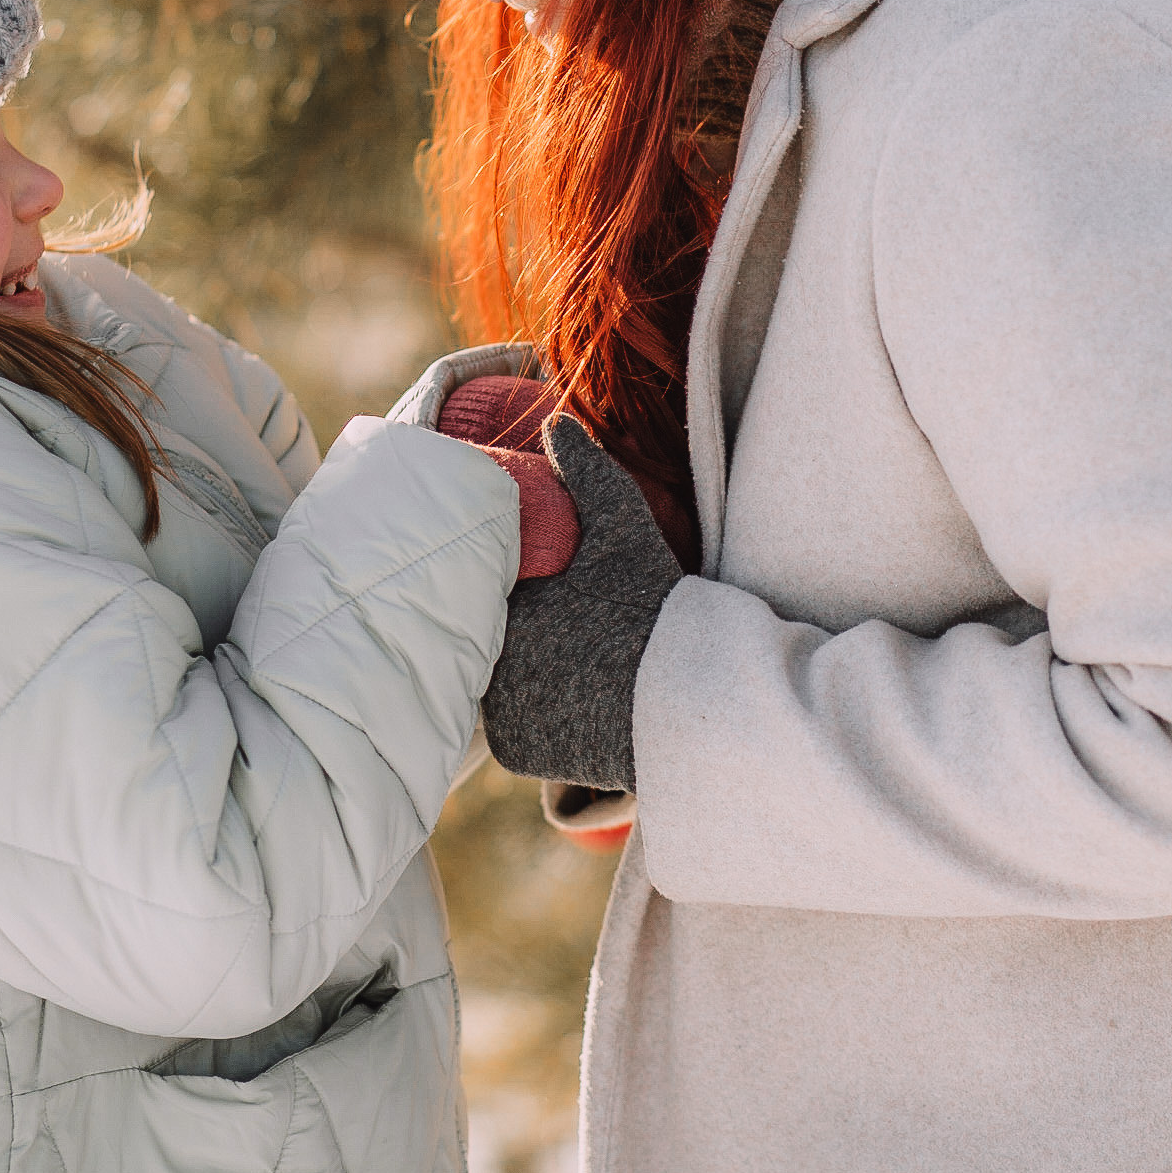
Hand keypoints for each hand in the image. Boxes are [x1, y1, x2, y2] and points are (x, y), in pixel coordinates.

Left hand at [480, 416, 685, 790]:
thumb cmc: (653, 606)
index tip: (538, 579)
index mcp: (501, 609)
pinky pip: (510, 724)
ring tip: (566, 657)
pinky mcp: (515, 751)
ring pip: (495, 680)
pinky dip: (529, 714)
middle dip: (511, 626)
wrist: (690, 701)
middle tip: (559, 621)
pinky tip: (567, 695)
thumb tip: (556, 421)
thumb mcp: (622, 525)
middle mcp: (486, 665)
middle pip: (484, 635)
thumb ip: (586, 470)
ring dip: (516, 670)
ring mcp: (498, 713)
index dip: (508, 582)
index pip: (482, 588)